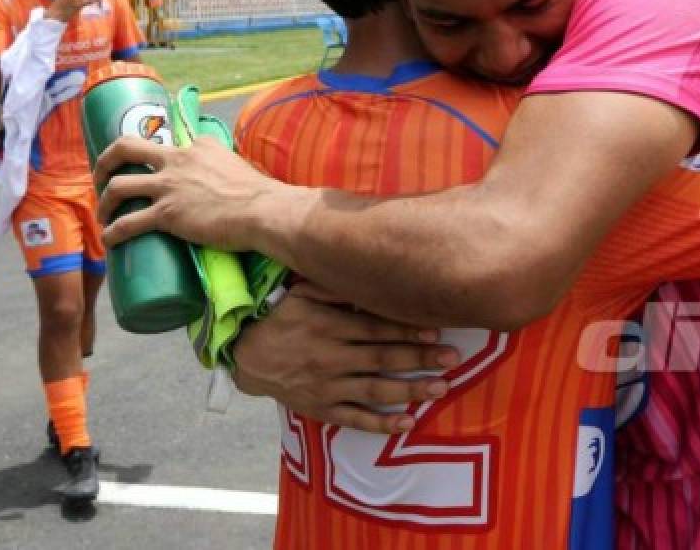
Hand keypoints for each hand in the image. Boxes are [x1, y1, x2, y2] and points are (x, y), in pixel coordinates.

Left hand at [95, 134, 275, 249]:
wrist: (263, 211)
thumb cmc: (260, 194)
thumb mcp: (238, 165)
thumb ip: (224, 167)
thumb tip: (225, 180)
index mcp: (196, 146)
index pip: (166, 144)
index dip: (153, 158)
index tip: (149, 171)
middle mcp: (177, 160)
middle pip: (125, 148)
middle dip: (105, 161)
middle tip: (101, 178)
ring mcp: (168, 186)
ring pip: (118, 186)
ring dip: (105, 202)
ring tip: (104, 215)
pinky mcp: (167, 214)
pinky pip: (128, 223)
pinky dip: (113, 233)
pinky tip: (109, 241)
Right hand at [232, 286, 459, 433]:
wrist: (246, 357)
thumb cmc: (280, 319)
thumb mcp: (301, 294)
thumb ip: (333, 287)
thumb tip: (365, 274)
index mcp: (329, 327)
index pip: (374, 329)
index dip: (406, 330)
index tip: (436, 330)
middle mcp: (331, 357)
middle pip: (382, 359)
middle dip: (420, 359)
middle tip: (453, 359)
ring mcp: (327, 387)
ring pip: (374, 390)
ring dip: (410, 390)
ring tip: (440, 388)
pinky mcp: (322, 409)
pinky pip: (354, 419)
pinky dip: (381, 424)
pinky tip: (406, 423)